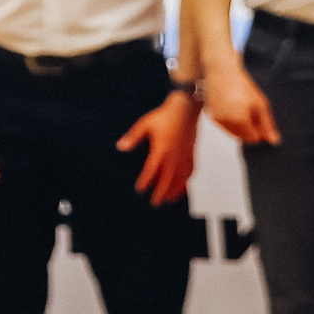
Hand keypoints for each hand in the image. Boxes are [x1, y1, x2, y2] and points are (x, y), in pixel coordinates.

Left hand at [116, 92, 200, 206]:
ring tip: (168, 200)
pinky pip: (190, 172)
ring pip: (181, 179)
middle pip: (168, 179)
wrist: (186, 110)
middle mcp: (175, 156)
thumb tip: (120, 146)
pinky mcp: (192, 155)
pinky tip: (182, 188)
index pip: (152, 170)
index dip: (146, 181)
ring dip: (174, 191)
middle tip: (155, 203)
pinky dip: (186, 182)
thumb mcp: (144, 124)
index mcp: (162, 149)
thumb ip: (133, 137)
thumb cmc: (164, 116)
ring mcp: (185, 156)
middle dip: (161, 192)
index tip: (140, 190)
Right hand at [202, 58, 279, 146]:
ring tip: (242, 109)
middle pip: (242, 137)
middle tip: (253, 113)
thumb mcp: (261, 104)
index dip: (260, 131)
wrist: (222, 72)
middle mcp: (226, 122)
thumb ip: (267, 124)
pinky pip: (224, 125)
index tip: (261, 121)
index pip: (253, 138)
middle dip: (249, 129)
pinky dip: (230, 121)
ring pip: (232, 132)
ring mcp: (217, 119)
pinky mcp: (210, 115)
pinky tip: (233, 108)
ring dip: (239, 126)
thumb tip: (274, 140)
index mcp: (240, 120)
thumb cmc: (242, 85)